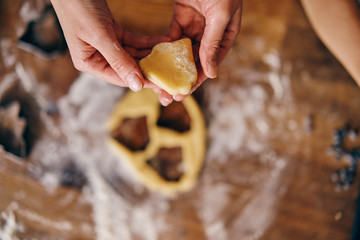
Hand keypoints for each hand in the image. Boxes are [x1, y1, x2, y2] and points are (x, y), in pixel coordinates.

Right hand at [50, 0, 168, 92]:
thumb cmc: (79, 7)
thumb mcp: (100, 36)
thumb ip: (119, 60)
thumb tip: (136, 85)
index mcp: (89, 63)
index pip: (119, 78)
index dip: (140, 80)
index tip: (160, 83)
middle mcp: (97, 57)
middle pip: (127, 68)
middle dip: (148, 68)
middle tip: (169, 71)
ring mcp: (105, 46)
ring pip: (132, 54)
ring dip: (150, 54)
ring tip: (169, 56)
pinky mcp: (112, 33)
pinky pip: (132, 41)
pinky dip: (146, 42)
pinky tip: (162, 42)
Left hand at [160, 0, 241, 101]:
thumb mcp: (221, 14)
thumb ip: (214, 42)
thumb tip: (211, 74)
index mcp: (226, 35)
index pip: (211, 62)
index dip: (198, 78)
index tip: (184, 92)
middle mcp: (211, 34)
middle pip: (196, 62)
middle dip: (182, 79)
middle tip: (168, 95)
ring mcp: (196, 27)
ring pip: (183, 53)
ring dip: (171, 68)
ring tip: (160, 85)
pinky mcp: (182, 18)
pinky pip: (172, 38)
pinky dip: (164, 49)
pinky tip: (156, 62)